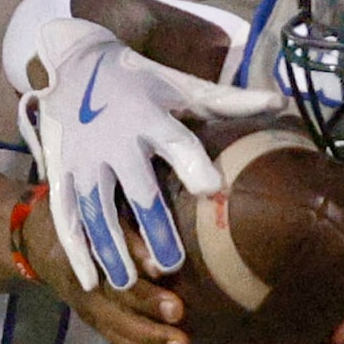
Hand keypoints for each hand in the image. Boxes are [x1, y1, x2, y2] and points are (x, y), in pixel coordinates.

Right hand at [17, 187, 191, 343]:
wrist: (36, 237)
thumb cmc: (78, 213)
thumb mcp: (96, 208)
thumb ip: (128, 230)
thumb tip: (163, 258)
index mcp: (82, 250)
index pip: (112, 266)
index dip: (139, 281)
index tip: (170, 290)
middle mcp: (82, 283)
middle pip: (114, 309)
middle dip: (148, 328)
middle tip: (182, 341)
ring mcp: (85, 304)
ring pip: (116, 331)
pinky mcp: (92, 317)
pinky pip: (117, 340)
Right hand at [20, 18, 277, 291]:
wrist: (71, 61)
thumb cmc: (138, 79)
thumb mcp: (180, 84)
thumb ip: (228, 100)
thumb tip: (282, 101)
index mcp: (149, 115)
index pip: (174, 141)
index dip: (191, 163)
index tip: (210, 188)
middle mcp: (115, 140)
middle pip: (137, 187)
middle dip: (152, 225)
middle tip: (170, 263)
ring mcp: (84, 159)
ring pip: (96, 209)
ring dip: (111, 247)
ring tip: (129, 282)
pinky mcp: (61, 172)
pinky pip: (64, 215)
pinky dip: (75, 249)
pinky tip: (89, 282)